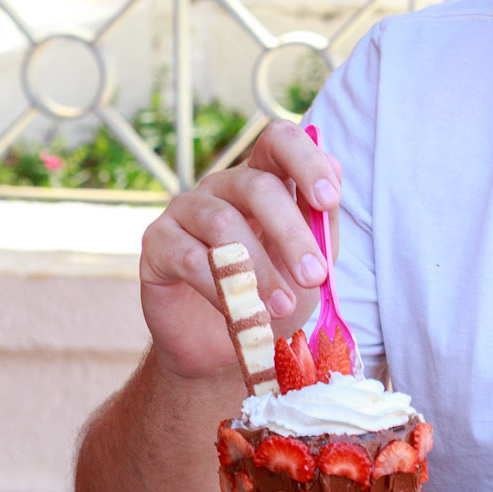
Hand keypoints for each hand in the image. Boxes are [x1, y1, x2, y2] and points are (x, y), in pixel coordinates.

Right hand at [138, 120, 341, 382]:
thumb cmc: (272, 297)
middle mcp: (222, 185)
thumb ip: (322, 223)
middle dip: (292, 234)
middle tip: (314, 277)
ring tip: (283, 307)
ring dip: (259, 269)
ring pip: (223, 224)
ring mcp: (185, 209)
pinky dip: (222, 288)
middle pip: (257, 186)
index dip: (306, 162)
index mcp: (263, 178)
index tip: (329, 201)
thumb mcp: (309, 264)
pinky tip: (243, 313)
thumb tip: (335, 169)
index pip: (279, 141)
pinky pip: (189, 257)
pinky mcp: (157, 242)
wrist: (222, 349)